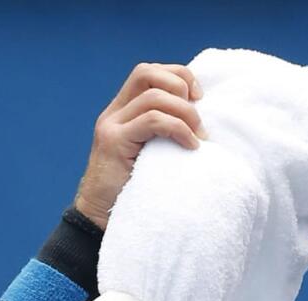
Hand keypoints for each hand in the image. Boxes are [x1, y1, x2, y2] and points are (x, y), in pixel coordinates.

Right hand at [73, 62, 207, 229]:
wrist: (102, 219)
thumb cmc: (137, 192)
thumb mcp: (154, 156)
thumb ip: (166, 136)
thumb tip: (204, 125)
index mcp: (123, 112)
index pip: (149, 73)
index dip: (178, 76)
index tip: (200, 99)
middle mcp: (114, 114)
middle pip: (147, 73)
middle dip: (181, 86)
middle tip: (199, 118)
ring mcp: (112, 126)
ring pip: (154, 97)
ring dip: (185, 114)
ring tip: (199, 138)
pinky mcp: (114, 142)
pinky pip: (153, 121)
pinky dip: (178, 129)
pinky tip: (191, 147)